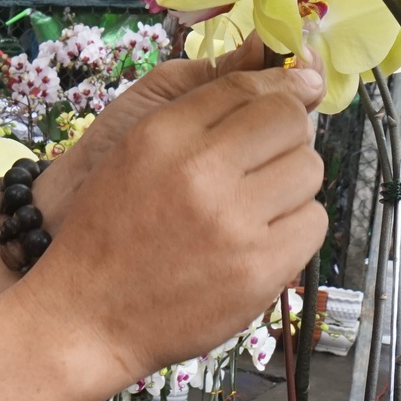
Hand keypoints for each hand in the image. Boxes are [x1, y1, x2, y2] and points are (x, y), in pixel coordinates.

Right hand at [23, 61, 326, 382]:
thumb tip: (283, 83)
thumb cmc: (108, 235)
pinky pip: (314, 223)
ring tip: (257, 205)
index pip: (246, 86)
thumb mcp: (132, 155)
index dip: (282, 85)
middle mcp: (198, 172)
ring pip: (309, 170)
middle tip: (263, 163)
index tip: (298, 88)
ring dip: (292, 183)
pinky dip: (296, 228)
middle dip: (286, 136)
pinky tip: (262, 239)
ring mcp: (233, 224)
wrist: (86, 317)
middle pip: (289, 123)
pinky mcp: (259, 270)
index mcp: (162, 136)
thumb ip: (196, 115)